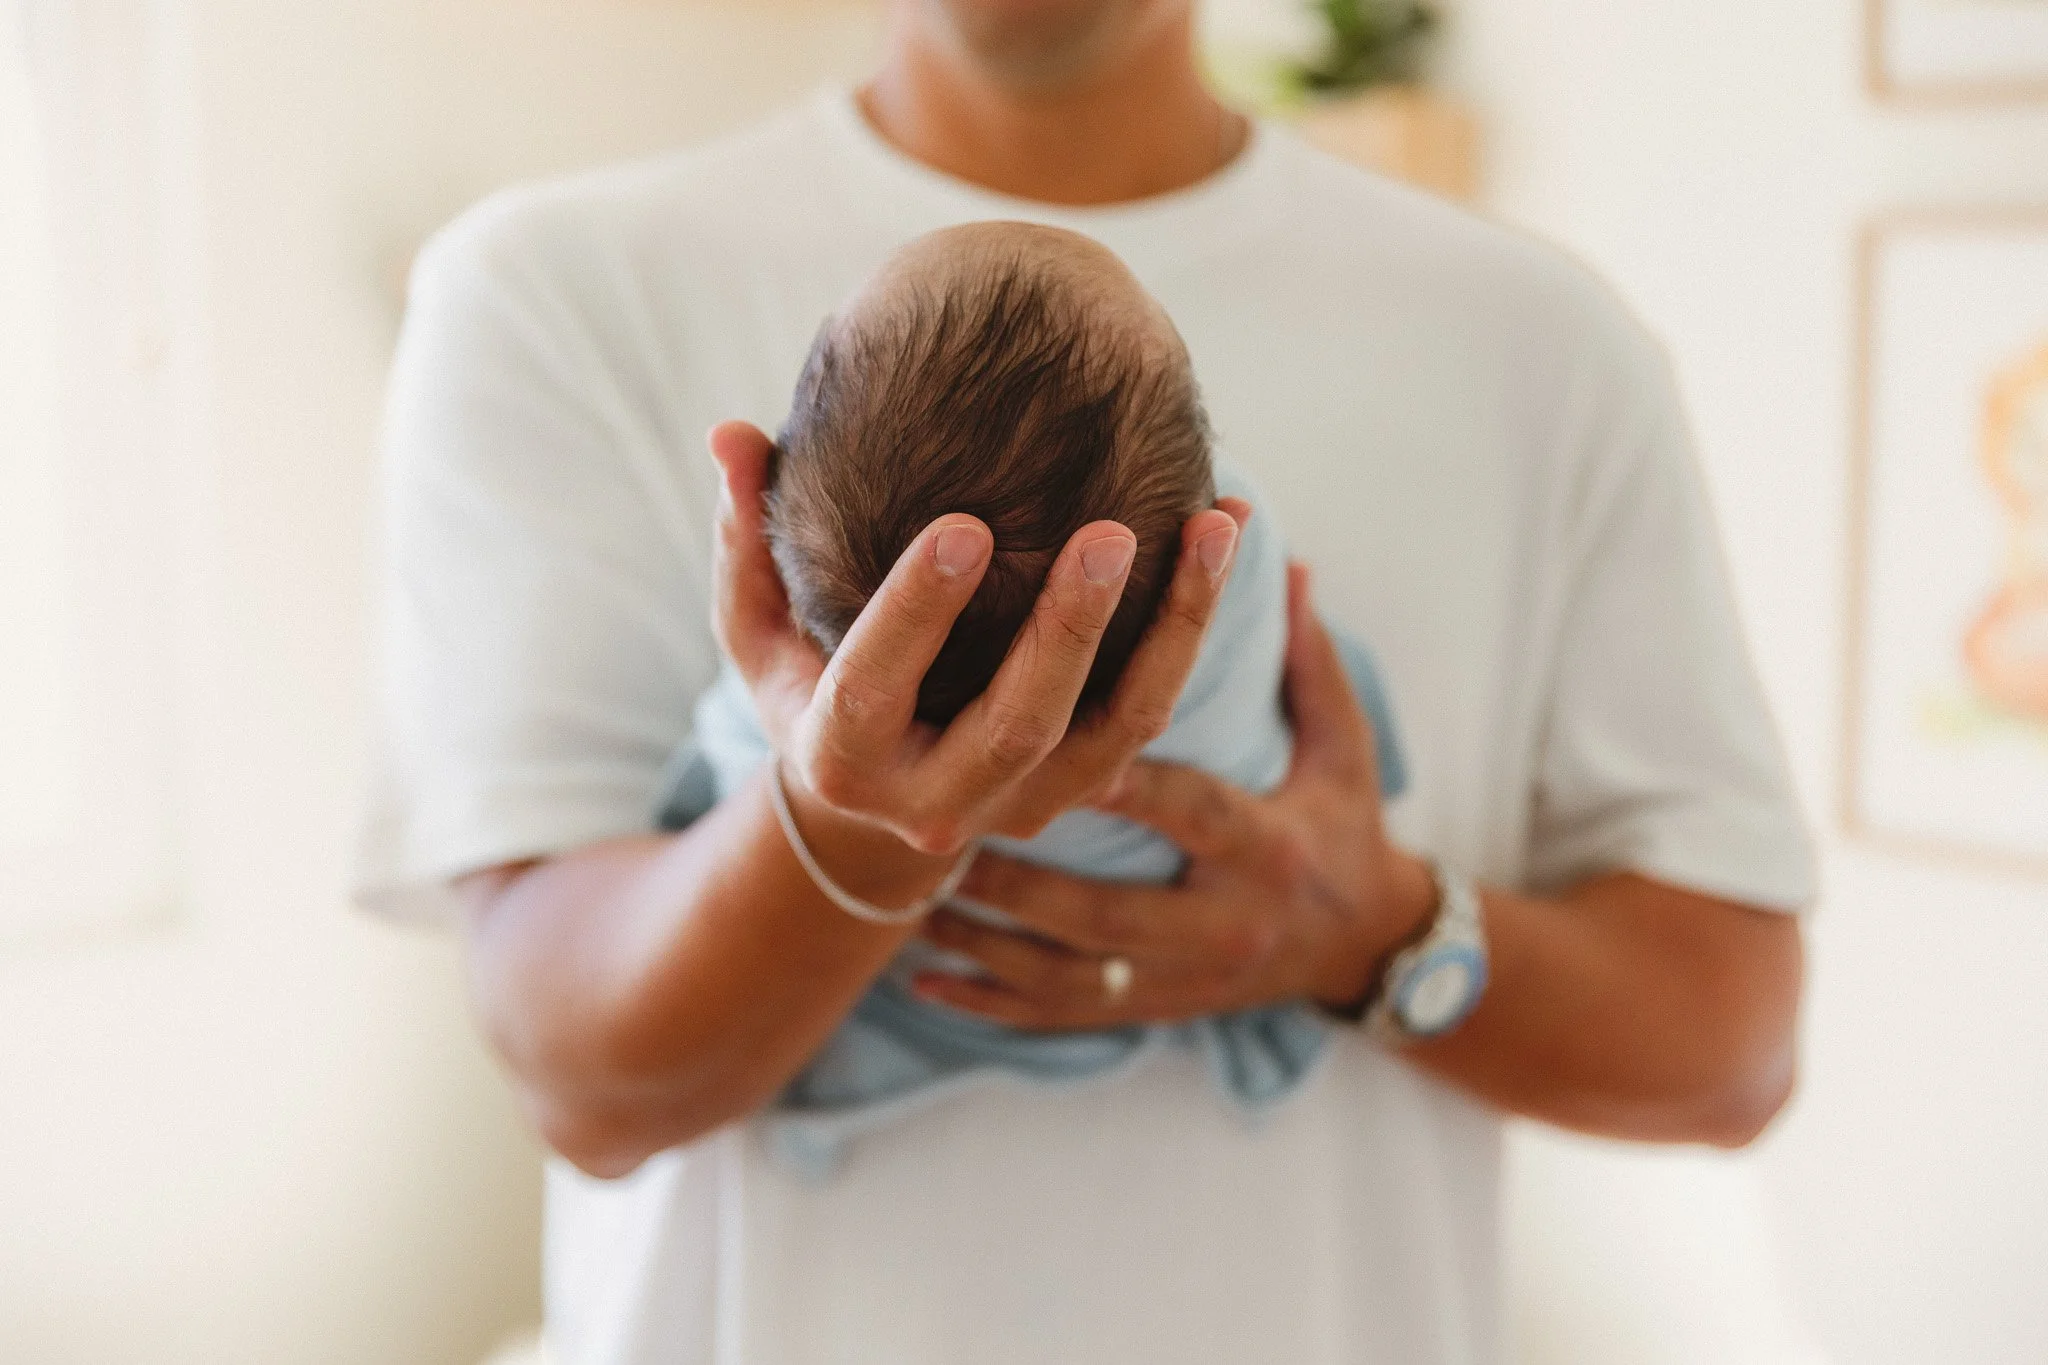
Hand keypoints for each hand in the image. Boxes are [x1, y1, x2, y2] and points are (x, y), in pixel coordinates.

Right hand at [708, 420, 1249, 899]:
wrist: (877, 797)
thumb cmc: (809, 678)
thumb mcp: (757, 623)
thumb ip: (746, 534)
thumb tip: (729, 434)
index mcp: (842, 758)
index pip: (876, 686)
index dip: (918, 611)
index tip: (963, 526)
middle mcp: (937, 801)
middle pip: (1014, 725)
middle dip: (1068, 633)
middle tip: (1110, 534)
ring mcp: (1024, 802)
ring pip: (1112, 728)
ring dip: (1171, 629)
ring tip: (1213, 528)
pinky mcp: (1086, 786)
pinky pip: (1152, 713)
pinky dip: (1193, 627)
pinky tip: (1224, 533)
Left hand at [911, 562, 1439, 1028]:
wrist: (1366, 951)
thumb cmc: (1342, 824)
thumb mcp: (1342, 745)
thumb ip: (1304, 657)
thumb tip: (1284, 557)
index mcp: (1264, 851)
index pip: (1187, 808)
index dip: (1120, 777)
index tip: (1046, 732)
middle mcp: (1218, 928)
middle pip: (1105, 909)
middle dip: (1023, 879)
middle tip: (940, 836)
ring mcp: (1177, 983)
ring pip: (1065, 973)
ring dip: (987, 940)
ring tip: (913, 899)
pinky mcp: (1147, 1012)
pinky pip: (1055, 1015)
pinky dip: (988, 1002)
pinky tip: (922, 978)